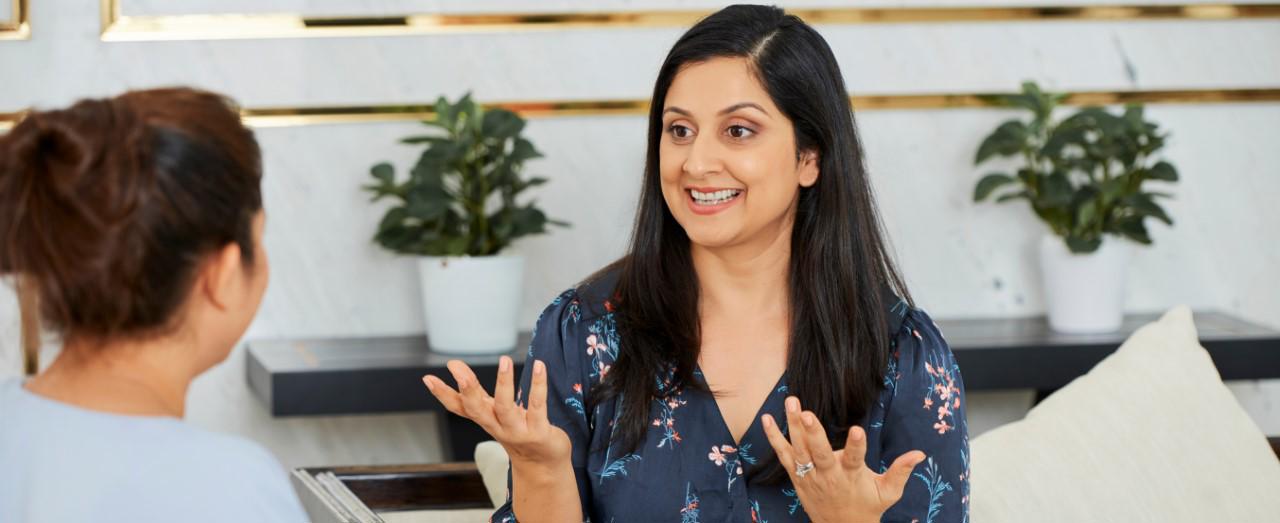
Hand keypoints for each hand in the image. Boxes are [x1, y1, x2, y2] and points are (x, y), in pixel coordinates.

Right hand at [423, 356, 570, 468]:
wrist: (542, 466)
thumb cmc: (518, 432)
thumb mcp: (494, 414)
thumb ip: (476, 393)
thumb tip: (455, 367)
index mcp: (486, 419)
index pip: (459, 407)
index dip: (443, 394)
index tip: (427, 378)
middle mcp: (497, 426)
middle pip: (476, 410)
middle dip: (466, 390)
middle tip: (456, 368)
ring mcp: (517, 431)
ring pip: (505, 407)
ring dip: (503, 383)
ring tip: (504, 359)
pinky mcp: (538, 432)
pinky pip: (537, 406)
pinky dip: (538, 385)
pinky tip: (539, 366)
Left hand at [761, 396, 925, 522]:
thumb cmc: (867, 507)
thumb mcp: (888, 492)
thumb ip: (901, 471)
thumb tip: (920, 453)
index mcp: (852, 476)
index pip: (855, 458)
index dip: (856, 445)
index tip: (857, 430)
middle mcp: (828, 475)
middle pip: (819, 453)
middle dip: (812, 433)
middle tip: (806, 412)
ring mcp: (810, 475)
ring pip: (799, 450)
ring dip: (792, 426)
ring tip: (791, 402)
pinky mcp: (797, 476)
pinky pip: (783, 455)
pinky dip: (774, 438)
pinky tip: (767, 419)